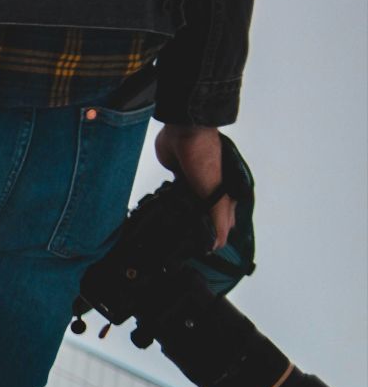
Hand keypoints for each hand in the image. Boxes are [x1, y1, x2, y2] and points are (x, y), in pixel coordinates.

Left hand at [153, 123, 235, 248]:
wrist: (185, 133)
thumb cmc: (206, 159)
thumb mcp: (216, 193)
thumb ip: (219, 217)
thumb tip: (219, 243)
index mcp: (225, 193)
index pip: (222, 222)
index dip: (214, 237)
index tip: (202, 252)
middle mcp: (211, 189)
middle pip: (205, 215)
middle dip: (196, 229)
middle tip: (181, 247)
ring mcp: (194, 183)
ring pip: (188, 206)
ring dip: (181, 217)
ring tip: (169, 235)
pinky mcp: (178, 176)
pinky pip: (174, 194)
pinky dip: (169, 203)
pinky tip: (162, 214)